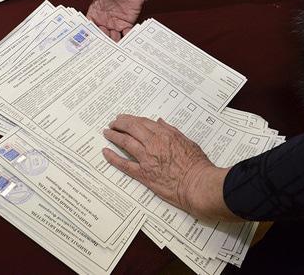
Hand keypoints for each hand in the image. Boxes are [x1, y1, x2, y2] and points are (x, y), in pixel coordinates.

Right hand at [65, 0, 147, 41]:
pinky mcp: (126, 25)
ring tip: (111, 46)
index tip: (87, 40)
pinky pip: (125, 35)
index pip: (89, 26)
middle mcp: (104, 20)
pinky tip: (123, 44)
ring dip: (112, 42)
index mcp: (95, 13)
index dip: (88, 33)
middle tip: (100, 47)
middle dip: (100, 41)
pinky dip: (124, 40)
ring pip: (112, 37)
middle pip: (100, 35)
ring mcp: (115, 24)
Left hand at [102, 114, 241, 221]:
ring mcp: (147, 158)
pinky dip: (113, 158)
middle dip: (120, 124)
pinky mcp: (143, 174)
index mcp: (165, 135)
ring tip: (107, 133)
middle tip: (113, 123)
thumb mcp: (188, 142)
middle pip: (131, 128)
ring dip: (114, 136)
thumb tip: (160, 122)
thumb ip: (172, 131)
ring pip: (125, 142)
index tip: (126, 119)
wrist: (197, 184)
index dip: (132, 119)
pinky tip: (106, 152)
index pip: (143, 122)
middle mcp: (153, 143)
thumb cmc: (197, 166)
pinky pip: (124, 164)